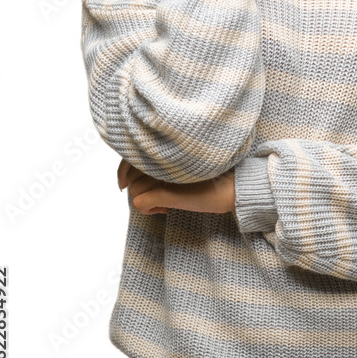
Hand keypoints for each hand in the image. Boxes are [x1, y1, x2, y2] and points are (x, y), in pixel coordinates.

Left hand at [117, 159, 235, 214]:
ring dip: (148, 199)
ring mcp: (163, 175)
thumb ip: (162, 162)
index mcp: (164, 148)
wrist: (234, 186)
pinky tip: (166, 209)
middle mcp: (161, 158)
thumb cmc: (212, 176)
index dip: (123, 171)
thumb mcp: (183, 166)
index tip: (123, 183)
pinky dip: (149, 209)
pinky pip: (140, 203)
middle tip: (158, 195)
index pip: (128, 157)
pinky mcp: (167, 193)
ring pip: (134, 191)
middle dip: (138, 187)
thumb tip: (137, 176)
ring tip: (167, 201)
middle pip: (130, 176)